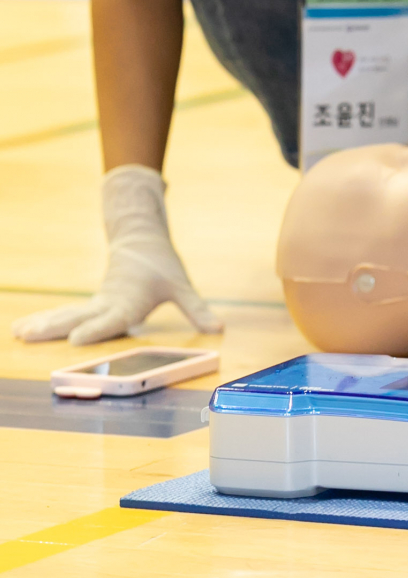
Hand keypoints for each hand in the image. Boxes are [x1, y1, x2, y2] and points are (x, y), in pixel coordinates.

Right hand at [12, 165, 221, 344]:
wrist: (141, 238)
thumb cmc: (161, 264)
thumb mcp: (181, 285)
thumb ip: (197, 309)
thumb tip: (219, 329)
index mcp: (129, 301)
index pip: (111, 319)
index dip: (95, 330)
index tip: (76, 339)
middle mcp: (108, 303)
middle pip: (77, 317)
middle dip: (53, 328)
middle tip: (28, 335)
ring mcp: (96, 303)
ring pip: (66, 314)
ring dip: (43, 324)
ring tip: (18, 333)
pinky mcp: (90, 304)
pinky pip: (65, 314)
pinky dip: (45, 321)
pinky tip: (24, 330)